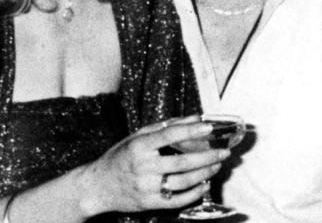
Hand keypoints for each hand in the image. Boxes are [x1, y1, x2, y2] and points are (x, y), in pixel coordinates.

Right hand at [78, 116, 227, 215]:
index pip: (169, 136)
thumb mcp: (137, 137)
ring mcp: (146, 187)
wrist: (98, 187)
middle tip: (224, 152)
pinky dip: (195, 193)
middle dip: (207, 157)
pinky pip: (177, 200)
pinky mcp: (149, 203)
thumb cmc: (120, 158)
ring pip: (183, 181)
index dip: (191, 131)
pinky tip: (205, 184)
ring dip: (205, 173)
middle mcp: (143, 167)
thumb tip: (193, 118)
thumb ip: (165, 128)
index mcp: (139, 147)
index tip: (210, 127)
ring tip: (217, 165)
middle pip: (182, 162)